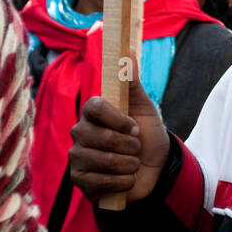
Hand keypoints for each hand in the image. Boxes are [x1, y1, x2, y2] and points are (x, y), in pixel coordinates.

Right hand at [69, 71, 169, 202]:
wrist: (154, 170)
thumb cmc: (147, 136)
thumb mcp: (144, 108)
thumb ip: (132, 82)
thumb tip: (127, 49)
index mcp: (93, 112)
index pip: (94, 107)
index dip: (117, 119)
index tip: (135, 127)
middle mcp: (80, 132)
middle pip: (100, 137)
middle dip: (129, 146)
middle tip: (137, 148)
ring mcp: (77, 157)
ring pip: (102, 160)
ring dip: (128, 164)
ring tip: (133, 164)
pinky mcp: (79, 180)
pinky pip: (100, 182)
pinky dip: (122, 182)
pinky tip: (126, 179)